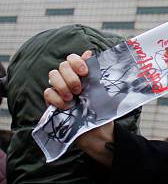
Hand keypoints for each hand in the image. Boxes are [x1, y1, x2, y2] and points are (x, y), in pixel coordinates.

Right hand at [44, 50, 114, 166]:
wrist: (99, 131)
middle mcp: (70, 79)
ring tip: (73, 98)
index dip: (76, 62)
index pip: (72, 58)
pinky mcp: (53, 103)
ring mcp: (60, 90)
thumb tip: (89, 52)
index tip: (85, 72)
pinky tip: (67, 106)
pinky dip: (56, 98)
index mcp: (82, 74)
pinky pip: (47, 93)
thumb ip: (96, 72)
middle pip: (62, 66)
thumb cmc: (103, 109)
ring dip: (62, 85)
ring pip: (52, 76)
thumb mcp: (104, 89)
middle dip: (71, 77)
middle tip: (80, 90)